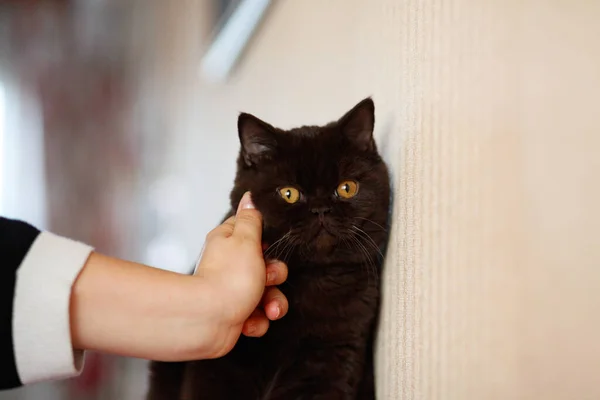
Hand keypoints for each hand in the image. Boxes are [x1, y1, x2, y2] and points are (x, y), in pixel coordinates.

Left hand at [70, 192, 287, 361]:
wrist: (209, 322)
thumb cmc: (229, 279)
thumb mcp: (246, 240)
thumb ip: (251, 219)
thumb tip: (249, 197)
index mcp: (228, 242)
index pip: (252, 232)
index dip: (267, 242)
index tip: (269, 249)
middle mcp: (229, 266)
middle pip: (266, 266)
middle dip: (275, 277)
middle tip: (268, 279)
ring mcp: (232, 292)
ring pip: (266, 294)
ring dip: (273, 303)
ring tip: (269, 309)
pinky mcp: (234, 316)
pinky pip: (257, 317)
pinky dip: (257, 321)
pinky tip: (249, 323)